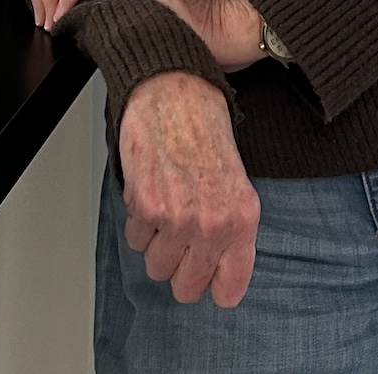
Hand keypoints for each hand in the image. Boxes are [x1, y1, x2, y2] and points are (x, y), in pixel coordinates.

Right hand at [119, 73, 259, 305]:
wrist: (174, 89)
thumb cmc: (204, 126)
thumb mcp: (237, 180)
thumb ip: (231, 227)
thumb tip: (219, 270)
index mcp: (242, 220)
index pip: (229, 289)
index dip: (214, 285)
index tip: (208, 277)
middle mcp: (212, 224)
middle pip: (186, 288)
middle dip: (179, 267)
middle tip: (180, 238)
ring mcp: (178, 219)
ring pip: (156, 267)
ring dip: (157, 244)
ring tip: (166, 207)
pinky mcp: (146, 207)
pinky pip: (135, 240)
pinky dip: (138, 222)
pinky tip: (150, 191)